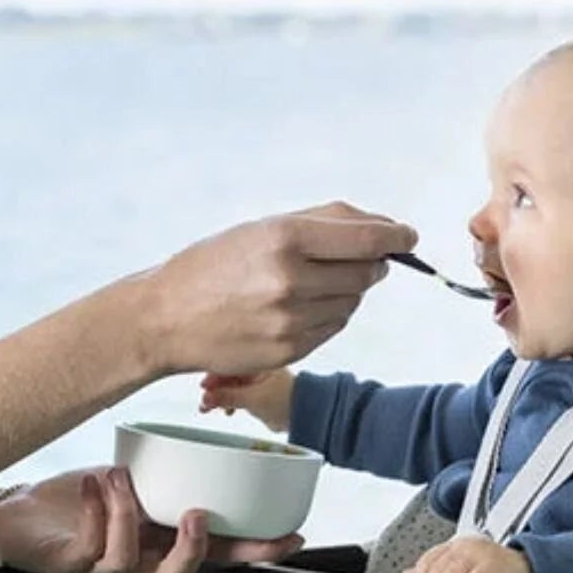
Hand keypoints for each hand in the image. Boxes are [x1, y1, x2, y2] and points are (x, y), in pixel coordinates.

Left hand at [0, 466, 300, 572]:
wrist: (15, 511)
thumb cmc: (77, 495)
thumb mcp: (131, 474)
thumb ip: (165, 467)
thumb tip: (208, 430)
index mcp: (160, 540)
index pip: (216, 553)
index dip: (255, 551)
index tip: (291, 536)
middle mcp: (136, 561)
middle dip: (195, 551)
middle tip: (197, 515)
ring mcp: (100, 569)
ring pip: (131, 564)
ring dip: (128, 515)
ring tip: (120, 476)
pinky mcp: (66, 566)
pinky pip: (89, 551)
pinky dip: (97, 514)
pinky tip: (93, 485)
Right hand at [140, 201, 416, 377]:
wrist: (165, 318)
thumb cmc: (213, 266)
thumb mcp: (261, 227)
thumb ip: (324, 222)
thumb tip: (383, 228)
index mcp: (284, 238)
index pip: (366, 238)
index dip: (396, 236)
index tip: (407, 236)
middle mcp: (290, 280)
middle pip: (367, 272)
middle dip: (371, 263)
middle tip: (355, 258)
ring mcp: (291, 320)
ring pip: (352, 302)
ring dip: (346, 290)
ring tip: (309, 283)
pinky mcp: (289, 350)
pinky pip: (333, 327)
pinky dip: (327, 314)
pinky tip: (297, 307)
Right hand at [199, 369, 295, 431]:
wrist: (304, 416)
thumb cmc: (288, 401)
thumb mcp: (253, 398)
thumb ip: (227, 397)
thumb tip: (206, 398)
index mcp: (257, 359)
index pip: (228, 360)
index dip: (213, 372)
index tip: (203, 385)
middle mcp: (254, 367)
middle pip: (225, 373)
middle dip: (213, 387)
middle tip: (204, 399)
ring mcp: (254, 380)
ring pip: (228, 385)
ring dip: (218, 396)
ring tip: (210, 407)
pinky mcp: (254, 393)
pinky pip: (234, 393)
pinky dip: (227, 401)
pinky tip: (226, 409)